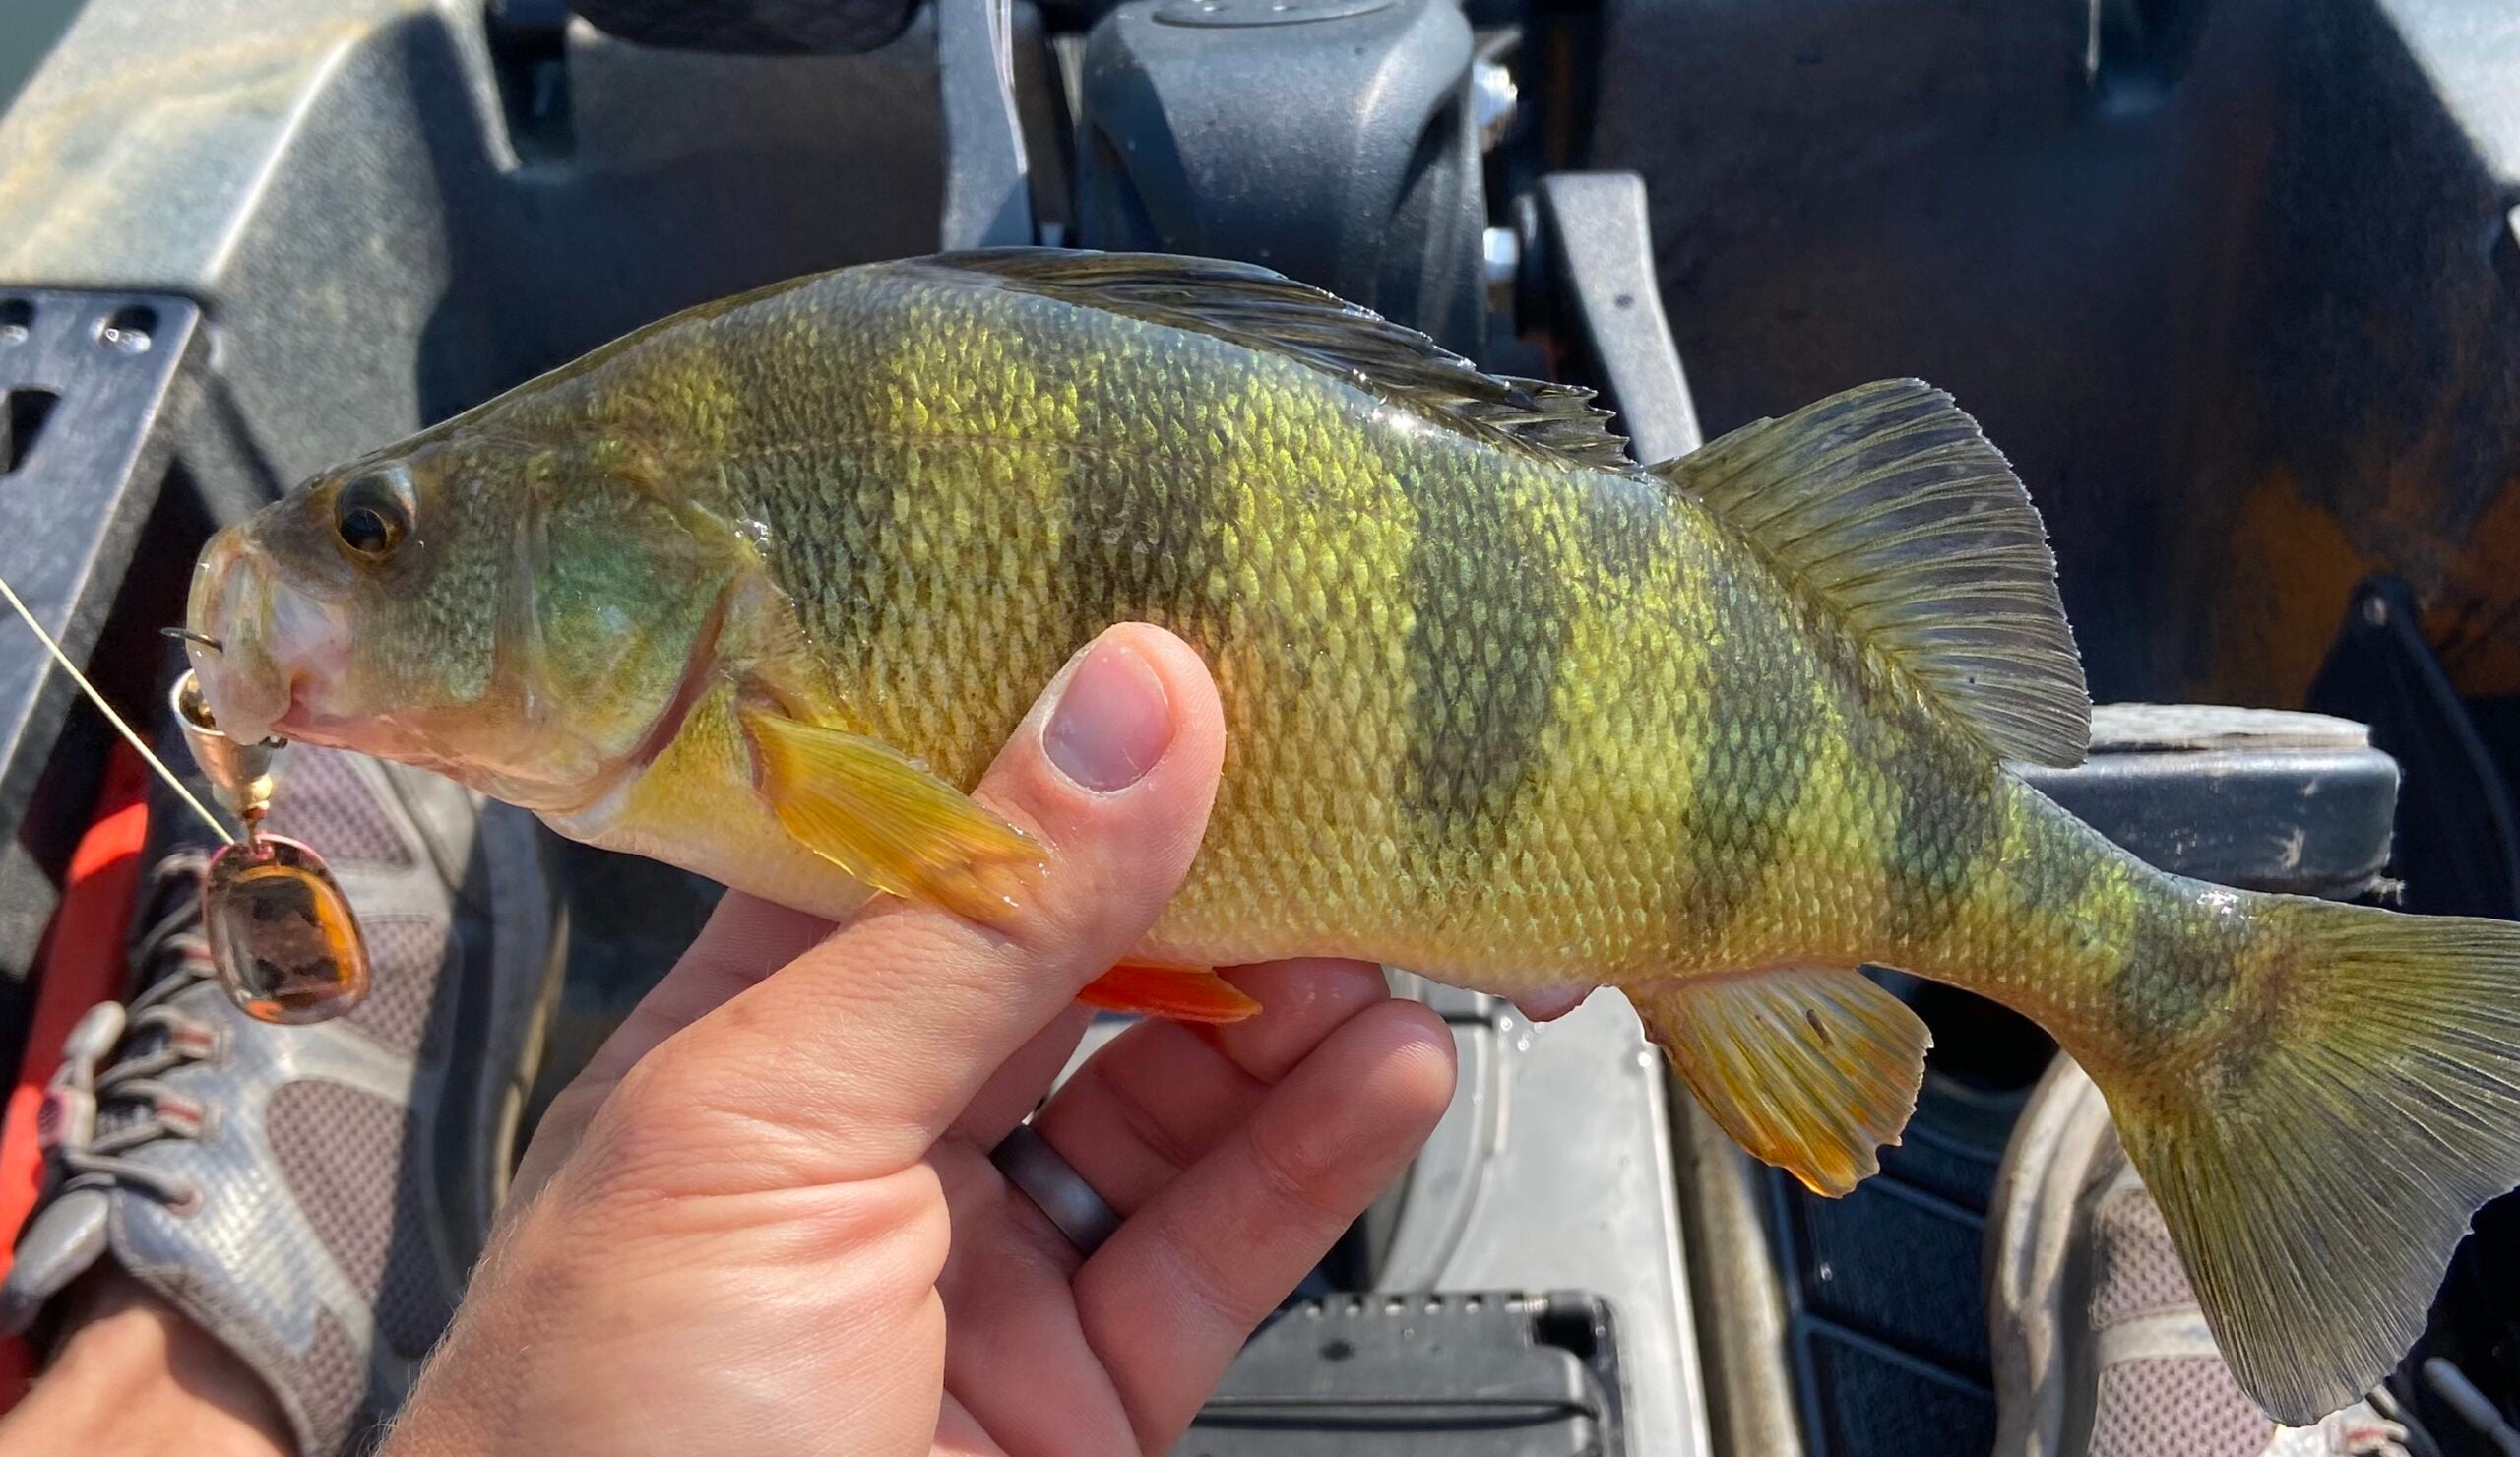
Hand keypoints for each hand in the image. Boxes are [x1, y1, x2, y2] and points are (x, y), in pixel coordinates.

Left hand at [385, 625, 1459, 1455]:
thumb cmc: (604, 1439)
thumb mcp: (772, 1132)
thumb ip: (974, 923)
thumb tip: (1126, 705)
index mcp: (749, 1045)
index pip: (928, 846)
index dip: (1063, 753)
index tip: (1196, 664)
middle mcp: (869, 1143)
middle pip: (1078, 964)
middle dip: (1213, 879)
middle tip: (1344, 793)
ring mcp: (985, 1270)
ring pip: (1175, 1099)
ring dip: (1296, 1013)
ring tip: (1399, 931)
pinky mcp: (1085, 1391)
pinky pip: (1222, 1247)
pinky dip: (1321, 1154)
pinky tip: (1390, 1070)